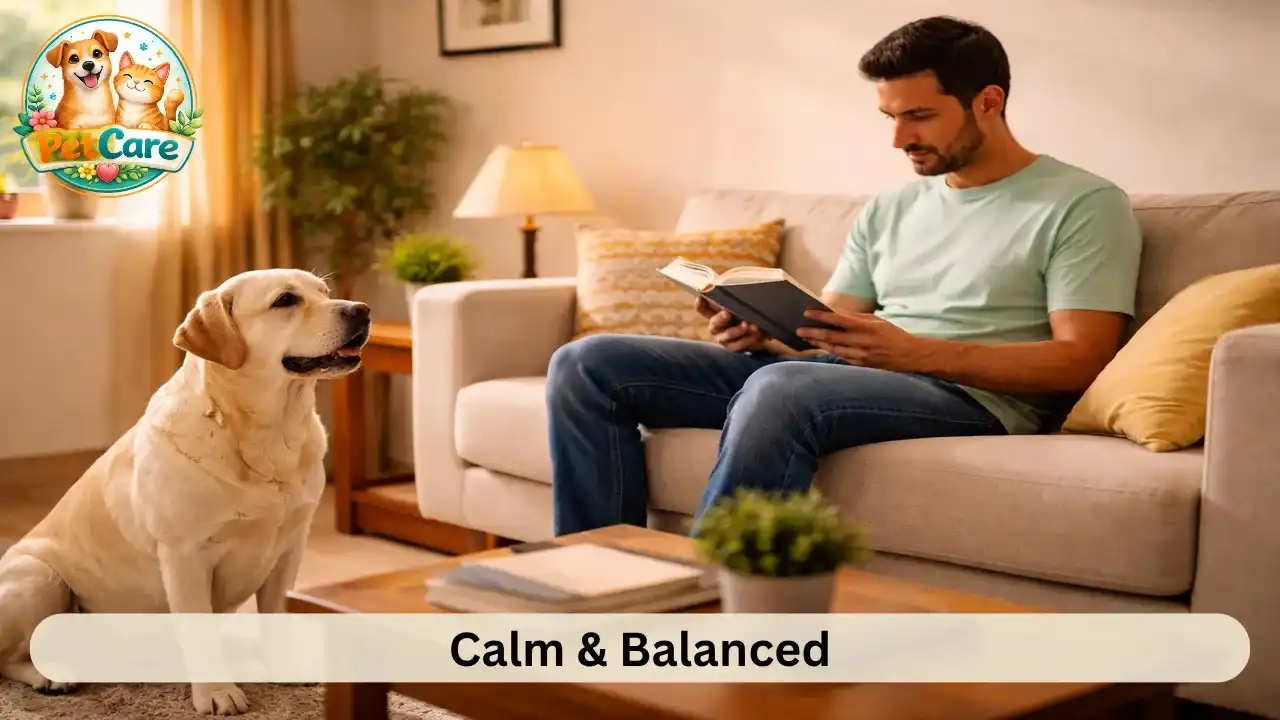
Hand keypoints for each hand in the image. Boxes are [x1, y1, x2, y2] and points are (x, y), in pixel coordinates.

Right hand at [695, 296, 768, 352]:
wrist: (762, 328)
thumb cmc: (749, 309)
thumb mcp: (743, 301)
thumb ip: (738, 296)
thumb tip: (742, 285)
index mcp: (715, 312)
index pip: (704, 308)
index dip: (701, 304)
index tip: (701, 297)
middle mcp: (716, 326)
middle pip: (714, 323)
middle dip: (721, 318)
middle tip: (728, 313)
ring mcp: (724, 338)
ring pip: (728, 335)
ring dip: (739, 330)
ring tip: (751, 326)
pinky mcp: (735, 347)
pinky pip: (740, 345)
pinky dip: (749, 339)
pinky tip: (758, 334)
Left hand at [796, 309, 924, 370]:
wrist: (910, 356)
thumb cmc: (893, 335)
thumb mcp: (878, 321)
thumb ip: (856, 318)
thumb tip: (835, 313)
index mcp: (868, 327)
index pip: (839, 320)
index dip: (821, 317)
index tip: (807, 313)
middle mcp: (863, 342)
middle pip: (832, 337)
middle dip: (813, 333)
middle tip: (799, 329)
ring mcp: (861, 356)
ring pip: (833, 349)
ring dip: (818, 343)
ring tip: (806, 337)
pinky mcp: (861, 365)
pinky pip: (841, 357)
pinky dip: (829, 351)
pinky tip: (820, 346)